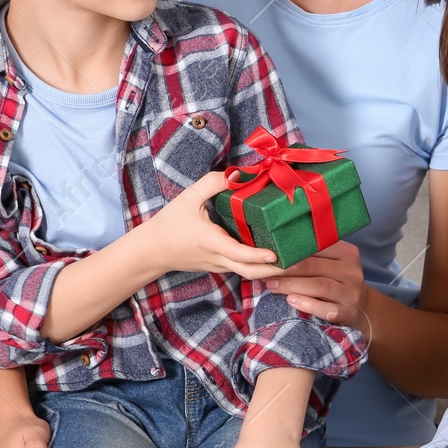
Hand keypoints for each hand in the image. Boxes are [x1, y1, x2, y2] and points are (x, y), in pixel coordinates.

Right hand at [138, 170, 281, 279]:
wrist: (150, 251)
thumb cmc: (169, 224)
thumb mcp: (188, 198)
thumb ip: (212, 183)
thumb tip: (238, 173)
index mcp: (210, 241)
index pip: (238, 254)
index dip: (258, 256)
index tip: (276, 254)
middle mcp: (217, 258)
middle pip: (249, 272)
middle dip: (273, 270)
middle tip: (296, 261)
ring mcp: (218, 266)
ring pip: (247, 273)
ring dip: (268, 270)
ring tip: (291, 259)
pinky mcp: (218, 267)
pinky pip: (241, 269)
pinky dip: (257, 266)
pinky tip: (271, 257)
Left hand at [265, 241, 372, 332]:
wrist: (364, 309)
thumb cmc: (339, 282)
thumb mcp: (333, 264)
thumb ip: (314, 256)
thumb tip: (277, 250)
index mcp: (347, 253)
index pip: (317, 249)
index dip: (292, 252)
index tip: (272, 255)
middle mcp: (352, 271)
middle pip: (315, 267)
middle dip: (288, 270)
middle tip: (267, 272)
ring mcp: (351, 293)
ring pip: (319, 286)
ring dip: (292, 285)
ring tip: (272, 286)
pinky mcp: (348, 312)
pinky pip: (326, 308)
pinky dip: (307, 304)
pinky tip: (291, 301)